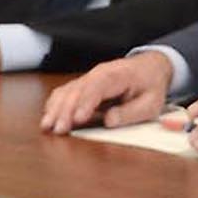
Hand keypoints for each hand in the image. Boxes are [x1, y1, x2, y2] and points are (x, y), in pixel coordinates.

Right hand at [41, 52, 174, 132]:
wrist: (150, 67)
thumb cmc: (150, 86)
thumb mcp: (151, 103)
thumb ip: (131, 112)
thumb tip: (109, 120)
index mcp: (118, 75)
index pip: (97, 87)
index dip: (86, 103)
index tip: (77, 119)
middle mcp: (98, 74)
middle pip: (77, 90)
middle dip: (65, 110)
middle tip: (58, 130)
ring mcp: (88, 78)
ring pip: (67, 91)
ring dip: (55, 109)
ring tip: (47, 126)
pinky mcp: (83, 85)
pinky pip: (65, 93)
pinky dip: (54, 105)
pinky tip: (48, 118)